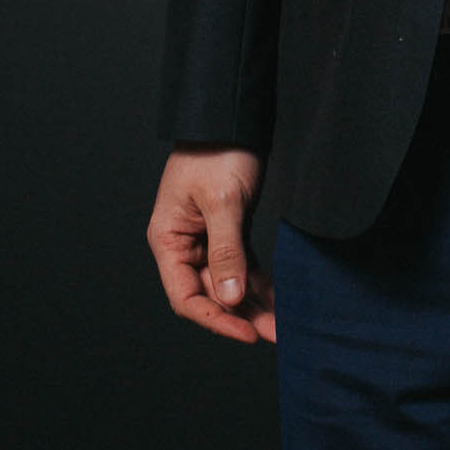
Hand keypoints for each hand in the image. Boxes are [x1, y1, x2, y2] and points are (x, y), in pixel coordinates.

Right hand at [147, 145, 275, 343]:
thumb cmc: (217, 152)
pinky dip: (258, 279)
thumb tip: (231, 299)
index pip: (186, 296)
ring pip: (229, 281)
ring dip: (253, 302)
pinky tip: (277, 297)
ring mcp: (207, 237)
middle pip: (211, 293)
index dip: (215, 318)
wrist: (232, 115)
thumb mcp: (222, 201)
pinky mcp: (229, 227)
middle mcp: (185, 244)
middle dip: (241, 315)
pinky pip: (242, 263)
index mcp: (169, 240)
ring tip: (280, 324)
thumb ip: (226, 250)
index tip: (246, 331)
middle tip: (274, 334)